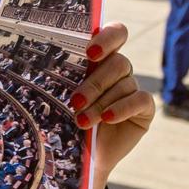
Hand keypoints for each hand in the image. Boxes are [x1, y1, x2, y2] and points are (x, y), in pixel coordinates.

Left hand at [72, 22, 154, 188]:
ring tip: (82, 122)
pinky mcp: (144, 108)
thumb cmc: (68, 121)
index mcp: (101, 59)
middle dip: (94, 83)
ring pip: (124, 84)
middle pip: (117, 62)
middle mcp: (119, 70)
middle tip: (75, 101)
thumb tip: (43, 63)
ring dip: (101, 104)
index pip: (116, 33)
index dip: (107, 38)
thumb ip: (64, 78)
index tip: (90, 54)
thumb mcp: (63, 98)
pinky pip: (140, 100)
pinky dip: (123, 108)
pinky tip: (108, 119)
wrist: (83, 155)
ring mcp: (133, 88)